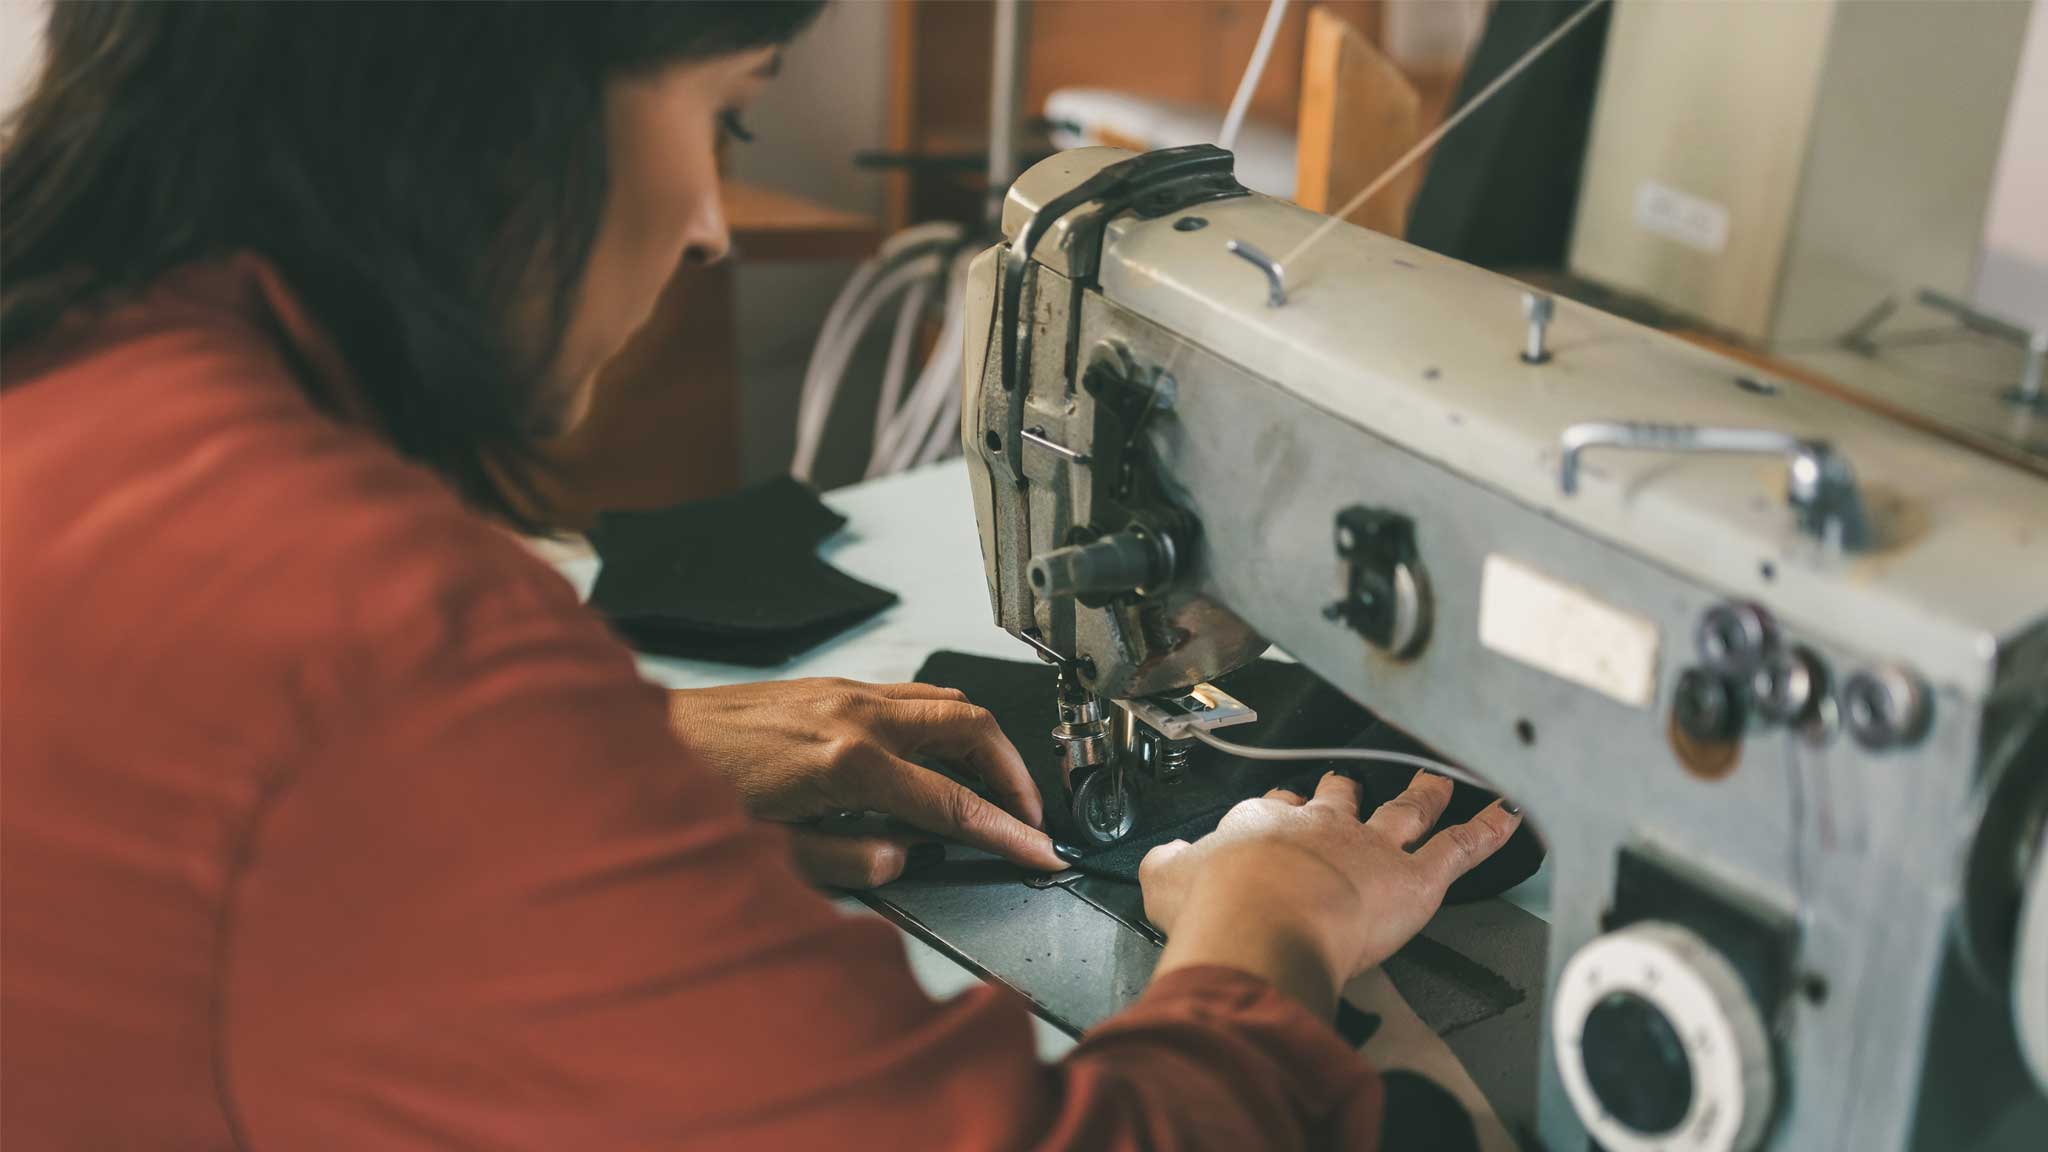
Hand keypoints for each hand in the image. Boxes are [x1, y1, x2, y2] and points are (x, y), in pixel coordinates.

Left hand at [668, 678, 1064, 886]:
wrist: (641, 740)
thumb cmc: (694, 793)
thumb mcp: (772, 853)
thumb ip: (847, 860)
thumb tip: (902, 861)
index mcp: (849, 764)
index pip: (953, 802)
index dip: (1007, 830)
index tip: (1041, 850)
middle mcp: (856, 716)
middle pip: (971, 730)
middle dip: (1013, 774)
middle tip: (1027, 814)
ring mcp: (845, 693)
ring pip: (946, 702)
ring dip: (982, 743)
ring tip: (991, 786)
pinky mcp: (831, 686)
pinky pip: (911, 695)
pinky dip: (943, 723)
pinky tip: (932, 757)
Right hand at [1140, 770, 1520, 1015]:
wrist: (1260, 922)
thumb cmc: (1218, 906)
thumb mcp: (1167, 882)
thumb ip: (1168, 869)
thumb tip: (1162, 863)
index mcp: (1262, 825)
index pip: (1272, 811)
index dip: (1276, 813)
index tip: (1276, 813)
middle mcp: (1321, 826)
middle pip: (1337, 798)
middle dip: (1343, 790)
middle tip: (1347, 783)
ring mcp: (1371, 848)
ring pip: (1405, 811)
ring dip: (1423, 794)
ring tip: (1436, 782)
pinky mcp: (1413, 879)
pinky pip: (1458, 850)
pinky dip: (1485, 833)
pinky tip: (1508, 819)